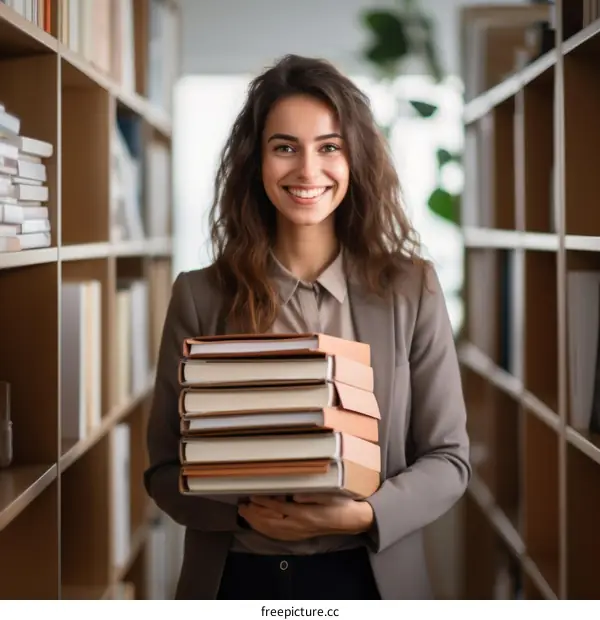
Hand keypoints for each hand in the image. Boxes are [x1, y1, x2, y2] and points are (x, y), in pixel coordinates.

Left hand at [237, 494, 373, 541]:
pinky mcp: (299, 535)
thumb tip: (294, 495)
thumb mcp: (328, 494)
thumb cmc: (340, 503)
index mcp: (305, 514)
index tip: (252, 495)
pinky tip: (258, 525)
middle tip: (242, 505)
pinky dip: (265, 530)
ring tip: (245, 513)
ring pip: (272, 530)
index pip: (278, 509)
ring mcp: (298, 532)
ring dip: (257, 522)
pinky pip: (278, 535)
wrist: (350, 520)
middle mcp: (299, 526)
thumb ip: (311, 495)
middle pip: (271, 522)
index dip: (263, 503)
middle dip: (254, 514)